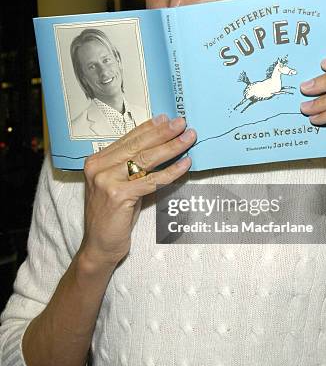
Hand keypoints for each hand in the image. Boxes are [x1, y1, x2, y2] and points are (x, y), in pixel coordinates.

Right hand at [79, 114, 195, 266]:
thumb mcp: (120, 185)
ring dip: (171, 147)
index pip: (128, 139)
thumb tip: (161, 147)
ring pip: (146, 159)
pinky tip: (185, 164)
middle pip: (138, 145)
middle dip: (163, 133)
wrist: (99, 246)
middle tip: (182, 123)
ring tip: (188, 138)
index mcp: (97, 161)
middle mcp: (98, 167)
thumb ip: (133, 167)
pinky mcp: (118, 195)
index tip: (166, 118)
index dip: (149, 128)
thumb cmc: (113, 216)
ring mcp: (106, 180)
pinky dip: (172, 171)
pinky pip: (152, 180)